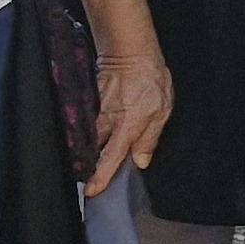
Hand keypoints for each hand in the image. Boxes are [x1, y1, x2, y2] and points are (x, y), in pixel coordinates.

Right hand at [86, 55, 172, 191]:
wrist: (130, 52)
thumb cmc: (150, 80)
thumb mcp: (162, 111)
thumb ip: (150, 138)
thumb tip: (141, 161)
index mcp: (127, 127)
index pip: (111, 158)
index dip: (100, 176)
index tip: (91, 191)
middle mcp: (107, 122)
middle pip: (92, 150)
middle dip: (87, 167)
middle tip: (84, 182)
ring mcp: (96, 112)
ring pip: (87, 137)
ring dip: (85, 151)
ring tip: (82, 165)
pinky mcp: (89, 103)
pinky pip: (85, 122)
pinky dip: (85, 133)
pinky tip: (86, 140)